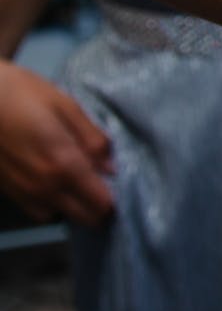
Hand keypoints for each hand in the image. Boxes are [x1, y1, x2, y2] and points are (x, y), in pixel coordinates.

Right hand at [0, 60, 113, 224]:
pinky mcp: (7, 190)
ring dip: (75, 207)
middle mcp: (45, 186)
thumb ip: (92, 139)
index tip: (121, 186)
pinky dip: (52, 204)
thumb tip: (111, 167)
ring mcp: (23, 191)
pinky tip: (54, 184)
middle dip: (99, 208)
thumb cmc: (21, 93)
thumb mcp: (65, 105)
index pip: (101, 203)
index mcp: (65, 164)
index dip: (115, 200)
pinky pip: (38, 210)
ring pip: (60, 216)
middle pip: (84, 217)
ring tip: (80, 186)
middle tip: (104, 187)